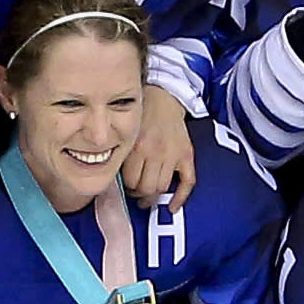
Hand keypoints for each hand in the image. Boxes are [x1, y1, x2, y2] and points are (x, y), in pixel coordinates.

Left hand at [125, 89, 200, 204]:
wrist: (164, 96)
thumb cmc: (143, 113)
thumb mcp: (127, 132)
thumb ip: (124, 153)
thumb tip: (116, 177)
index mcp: (137, 146)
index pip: (130, 181)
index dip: (127, 188)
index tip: (126, 188)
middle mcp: (155, 152)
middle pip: (146, 188)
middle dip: (140, 195)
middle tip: (137, 195)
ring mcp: (173, 155)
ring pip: (162, 188)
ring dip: (155, 197)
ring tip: (149, 195)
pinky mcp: (186, 155)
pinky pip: (187, 183)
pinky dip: (180, 198)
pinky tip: (173, 206)